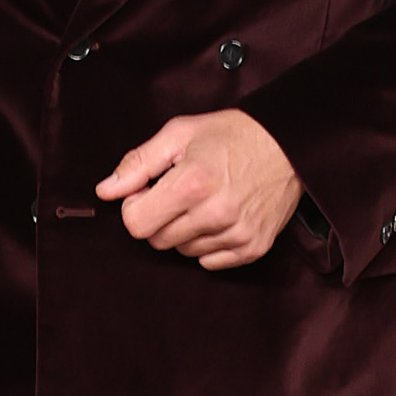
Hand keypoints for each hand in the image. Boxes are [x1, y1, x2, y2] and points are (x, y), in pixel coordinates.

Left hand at [96, 110, 302, 269]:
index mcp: (192, 183)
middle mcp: (215, 213)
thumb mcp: (180, 134)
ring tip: (204, 201)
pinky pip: (210, 261)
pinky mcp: (254, 247)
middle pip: (158, 241)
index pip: (136, 224)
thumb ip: (138, 163)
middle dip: (159, 219)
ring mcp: (236, 233)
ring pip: (183, 252)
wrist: (290, 143)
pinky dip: (208, 244)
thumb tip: (106, 191)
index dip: (135, 207)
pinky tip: (220, 217)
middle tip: (179, 194)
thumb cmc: (233, 134)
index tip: (149, 191)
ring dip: (185, 231)